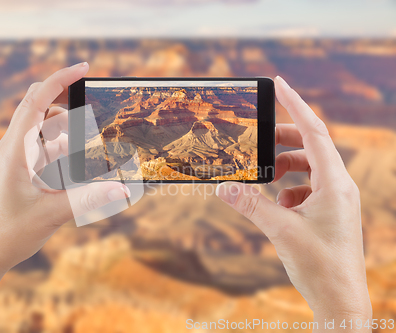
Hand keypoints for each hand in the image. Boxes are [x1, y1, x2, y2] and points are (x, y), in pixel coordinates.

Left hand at [0, 62, 129, 277]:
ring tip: (92, 133)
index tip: (83, 68)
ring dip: (66, 123)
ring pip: (42, 125)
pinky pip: (43, 145)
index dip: (60, 79)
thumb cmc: (9, 233)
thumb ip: (89, 200)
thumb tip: (124, 190)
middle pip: (37, 104)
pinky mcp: (21, 169)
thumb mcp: (52, 214)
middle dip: (65, 96)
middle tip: (94, 100)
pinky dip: (62, 143)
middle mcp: (14, 147)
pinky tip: (79, 156)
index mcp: (16, 149)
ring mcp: (16, 157)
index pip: (36, 100)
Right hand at [216, 76, 370, 329]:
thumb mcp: (280, 230)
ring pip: (311, 167)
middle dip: (285, 139)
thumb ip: (251, 204)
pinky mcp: (332, 212)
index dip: (296, 104)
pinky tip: (280, 204)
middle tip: (261, 139)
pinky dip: (291, 187)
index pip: (315, 131)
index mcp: (334, 183)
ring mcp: (338, 199)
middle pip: (312, 146)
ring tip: (267, 177)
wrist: (341, 299)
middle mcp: (340, 186)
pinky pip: (310, 187)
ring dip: (286, 167)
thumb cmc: (320, 265)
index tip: (279, 84)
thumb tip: (223, 188)